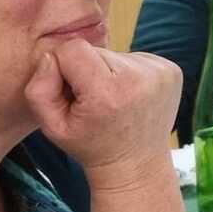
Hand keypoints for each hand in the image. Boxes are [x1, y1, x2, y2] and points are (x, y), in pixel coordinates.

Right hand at [25, 40, 179, 182]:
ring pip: (116, 54)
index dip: (62, 67)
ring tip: (113, 101)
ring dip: (109, 73)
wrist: (136, 163)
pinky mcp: (173, 70)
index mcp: (108, 92)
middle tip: (94, 102)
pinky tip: (130, 97)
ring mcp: (161, 72)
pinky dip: (128, 74)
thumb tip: (52, 56)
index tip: (72, 93)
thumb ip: (39, 89)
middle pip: (95, 50)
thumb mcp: (51, 127)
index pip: (72, 48)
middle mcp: (140, 78)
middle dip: (87, 72)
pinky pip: (135, 58)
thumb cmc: (90, 145)